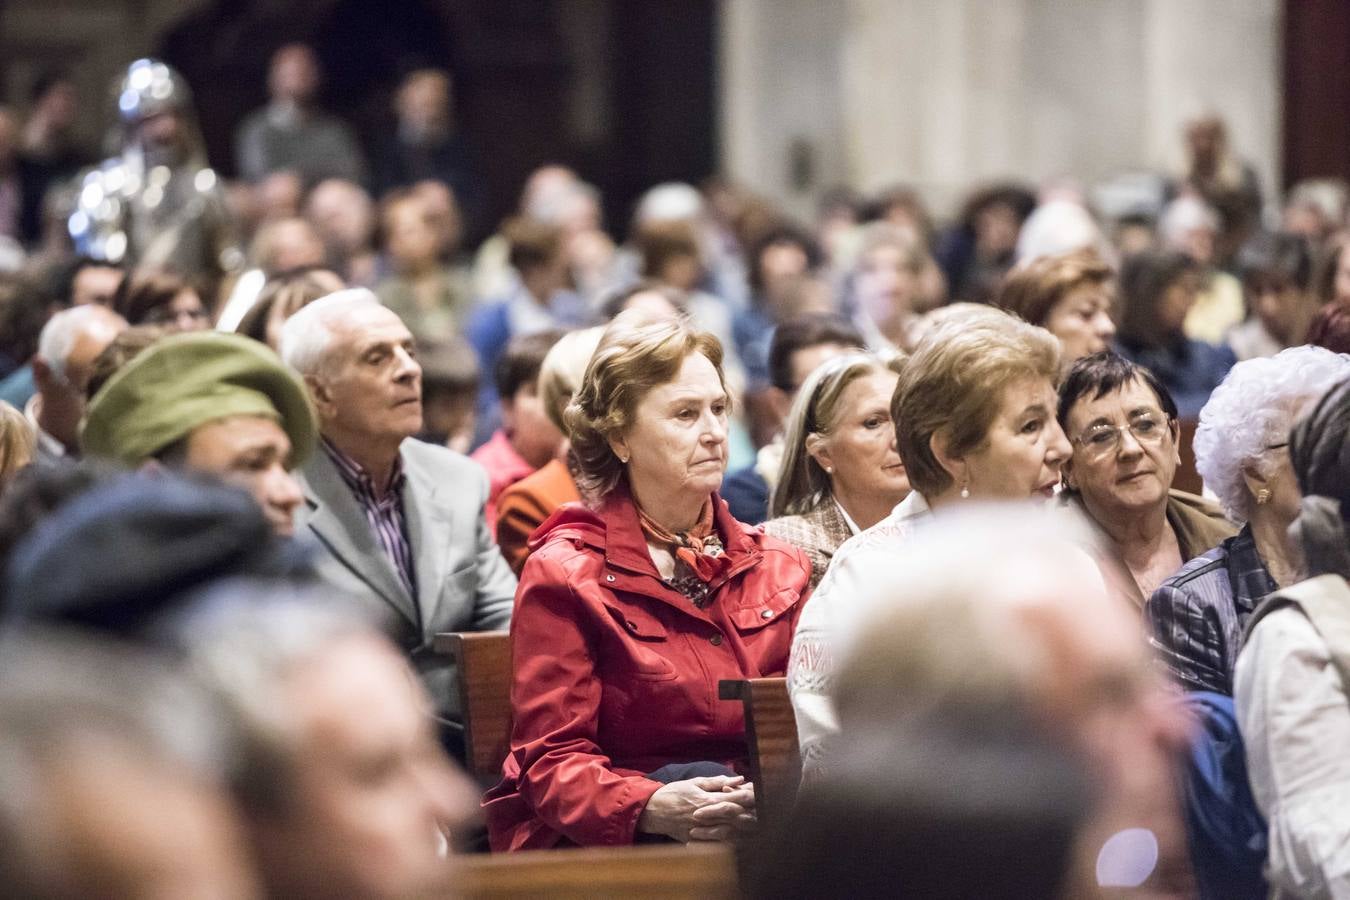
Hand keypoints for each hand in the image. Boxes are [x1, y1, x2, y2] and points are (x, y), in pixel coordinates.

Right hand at [636, 775, 756, 842]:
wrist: (652, 810)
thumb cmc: (673, 793)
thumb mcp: (694, 782)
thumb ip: (717, 781)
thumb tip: (738, 778)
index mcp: (708, 800)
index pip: (736, 799)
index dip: (750, 796)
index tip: (761, 794)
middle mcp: (707, 816)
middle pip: (736, 816)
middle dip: (752, 813)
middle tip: (764, 811)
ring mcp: (702, 830)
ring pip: (730, 832)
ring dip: (744, 829)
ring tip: (757, 826)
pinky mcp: (697, 841)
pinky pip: (717, 844)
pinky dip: (730, 842)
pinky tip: (740, 840)